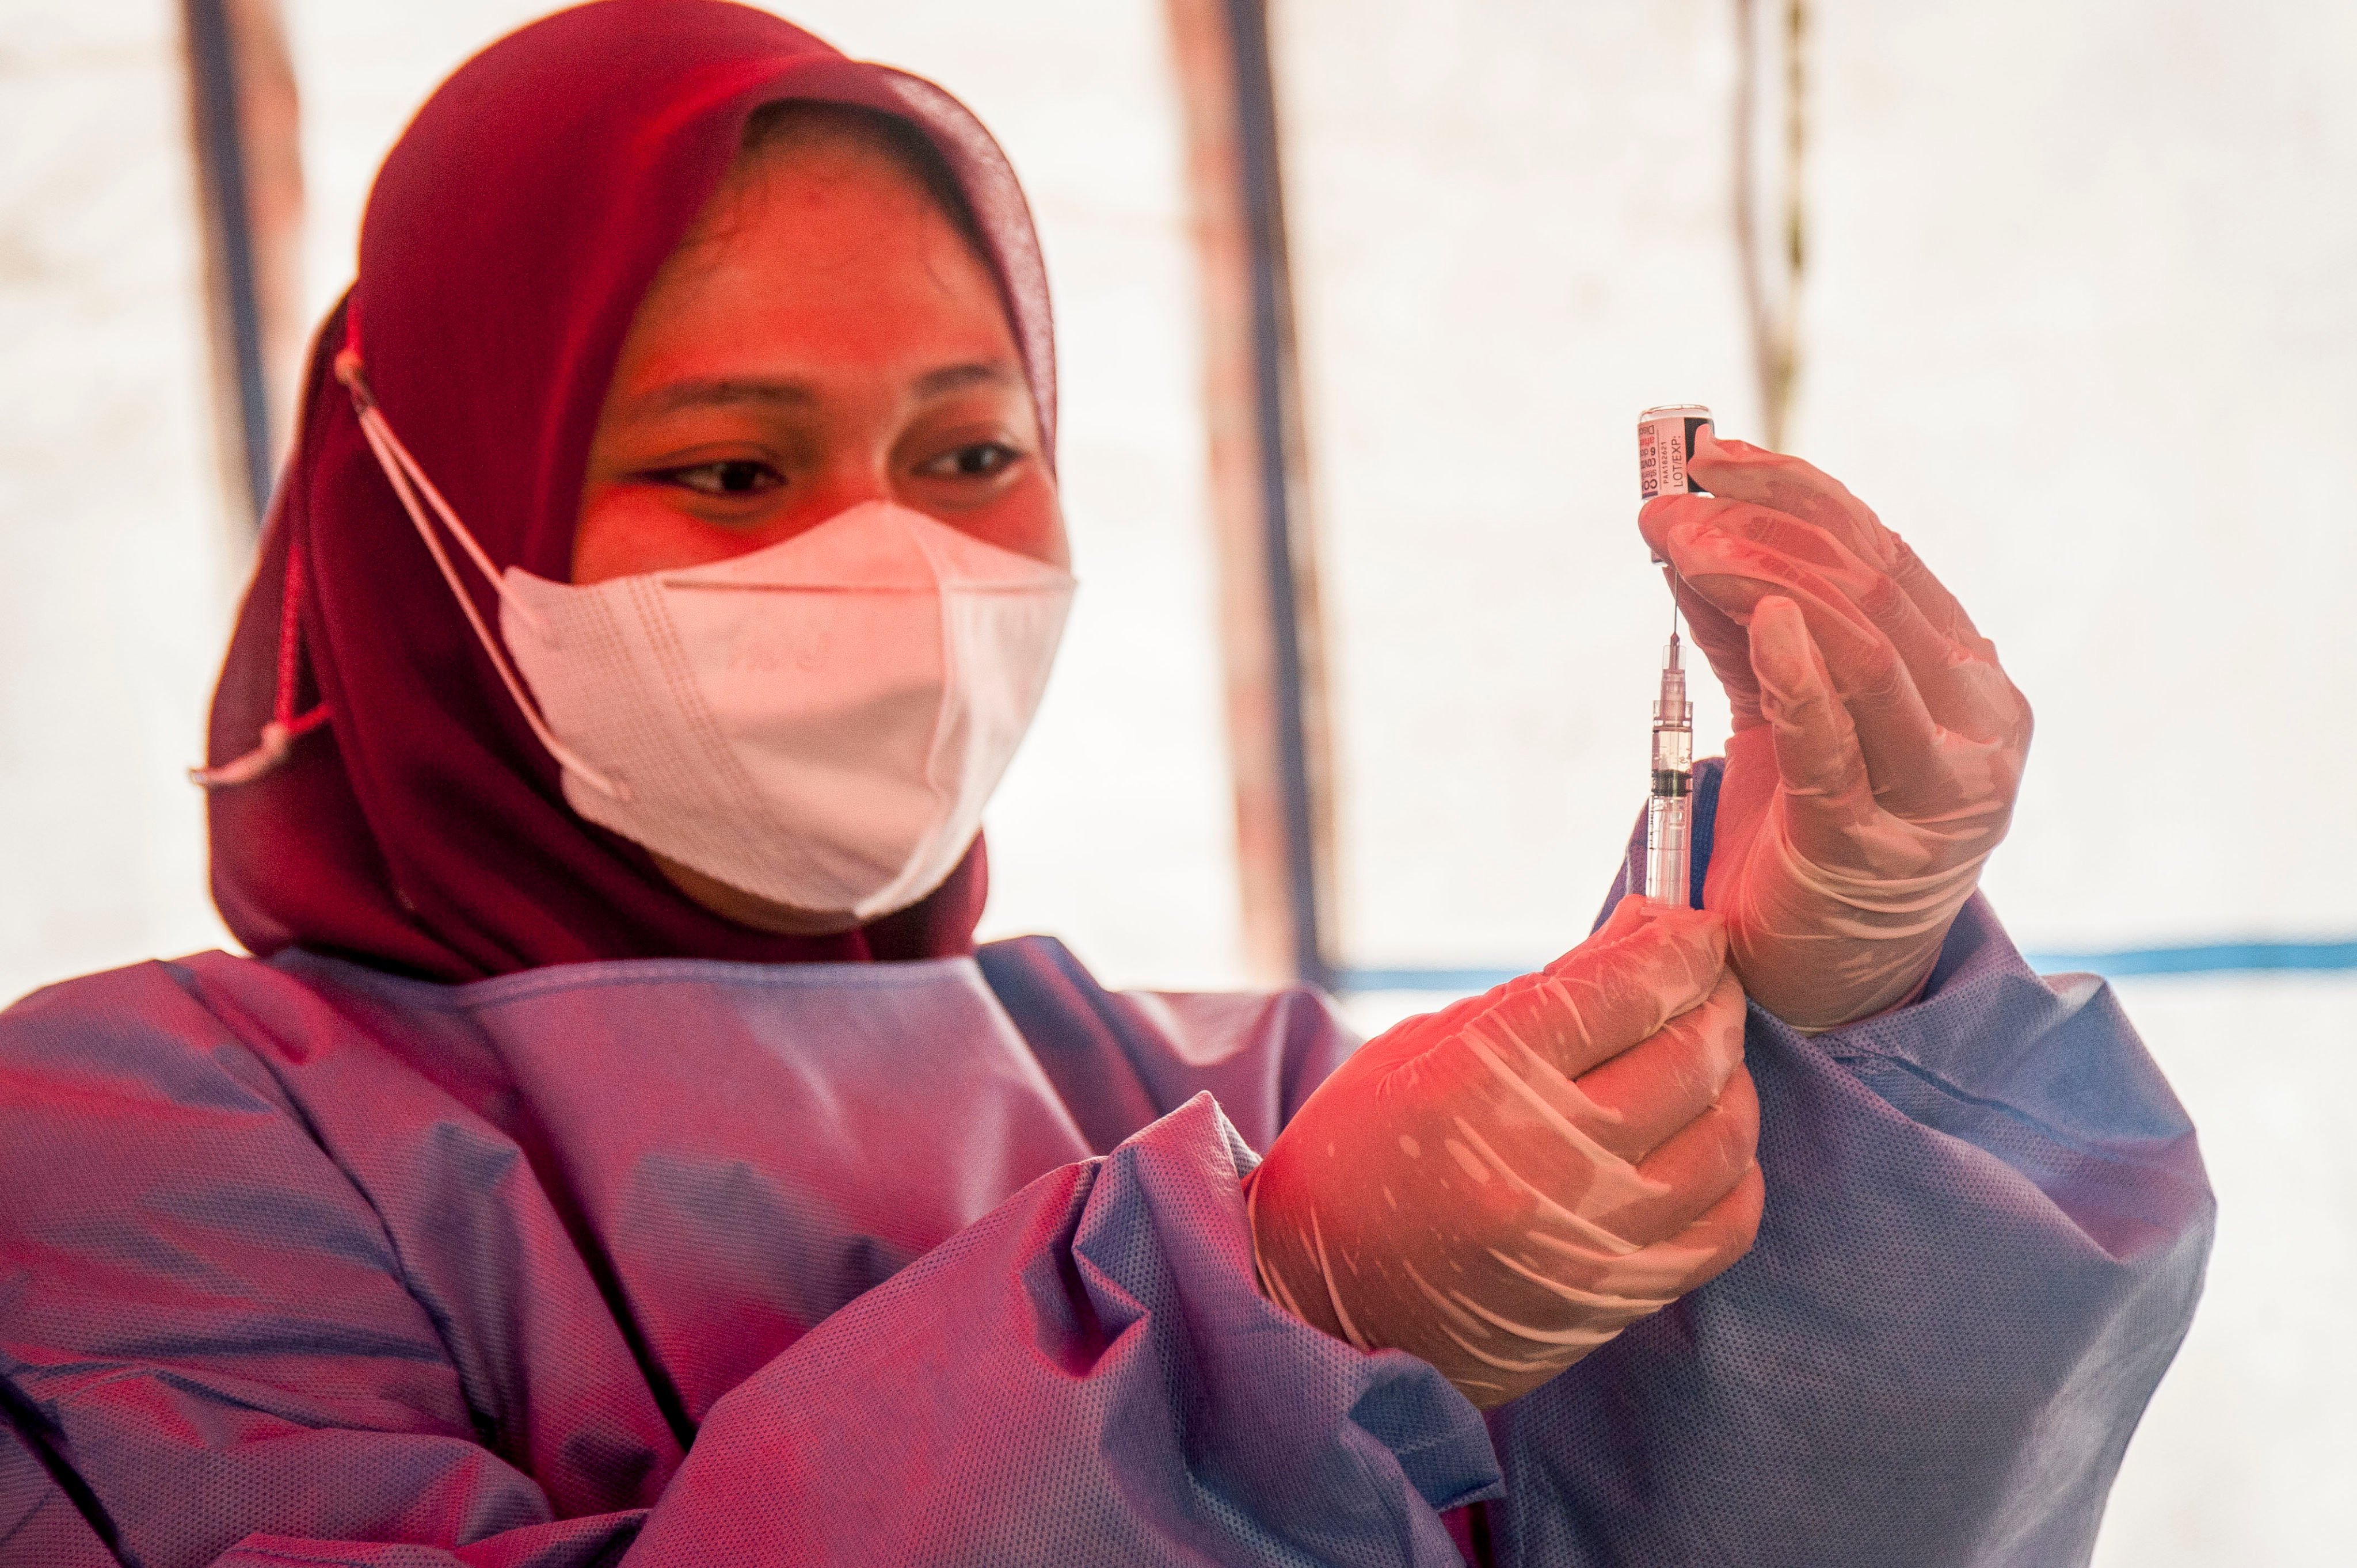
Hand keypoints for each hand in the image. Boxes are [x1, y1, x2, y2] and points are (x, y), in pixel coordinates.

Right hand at [1245, 898, 1760, 1409]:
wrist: (1327, 1314)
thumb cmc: (1359, 1160)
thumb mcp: (1417, 1050)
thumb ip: (1537, 996)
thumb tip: (1640, 935)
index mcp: (1475, 1084)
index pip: (1619, 990)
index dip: (1676, 943)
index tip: (1693, 926)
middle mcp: (1544, 1162)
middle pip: (1686, 1054)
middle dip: (1713, 996)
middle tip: (1706, 978)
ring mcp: (1591, 1239)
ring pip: (1724, 1135)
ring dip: (1732, 1077)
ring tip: (1707, 1054)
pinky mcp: (1619, 1297)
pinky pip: (1728, 1223)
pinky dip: (1736, 1168)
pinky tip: (1708, 1140)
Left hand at [1639, 430, 2031, 1030]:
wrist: (1820, 978)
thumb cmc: (1807, 834)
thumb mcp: (1780, 711)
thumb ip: (1745, 627)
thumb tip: (1680, 530)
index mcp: (1966, 677)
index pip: (1885, 552)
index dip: (1796, 492)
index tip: (1709, 458)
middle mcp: (1977, 724)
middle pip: (1870, 586)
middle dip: (1761, 529)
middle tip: (1667, 507)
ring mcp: (1938, 788)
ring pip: (1859, 647)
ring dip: (1758, 578)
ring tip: (1679, 543)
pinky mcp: (1873, 844)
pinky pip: (1836, 743)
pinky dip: (1800, 674)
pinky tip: (1761, 617)